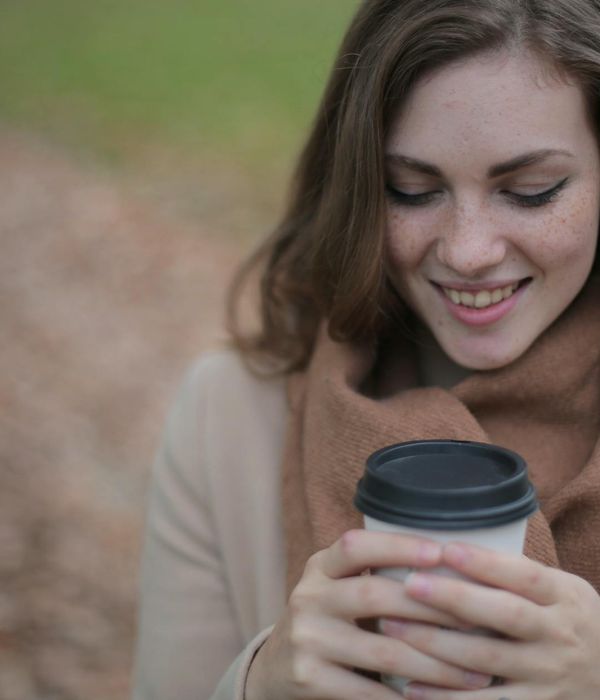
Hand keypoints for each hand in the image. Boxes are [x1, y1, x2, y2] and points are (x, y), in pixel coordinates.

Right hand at [245, 529, 493, 699]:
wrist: (277, 668)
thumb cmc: (329, 621)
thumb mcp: (337, 588)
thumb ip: (373, 576)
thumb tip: (448, 567)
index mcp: (320, 567)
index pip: (356, 546)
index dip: (397, 546)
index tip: (441, 552)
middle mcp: (308, 596)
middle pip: (375, 595)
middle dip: (433, 608)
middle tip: (480, 620)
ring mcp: (306, 638)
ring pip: (383, 649)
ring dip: (436, 663)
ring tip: (476, 672)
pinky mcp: (308, 678)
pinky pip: (369, 691)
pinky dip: (407, 698)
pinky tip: (437, 699)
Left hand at [384, 542, 599, 698]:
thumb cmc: (570, 621)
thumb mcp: (562, 591)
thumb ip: (517, 575)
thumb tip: (450, 549)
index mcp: (563, 596)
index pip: (524, 575)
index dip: (485, 563)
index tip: (446, 550)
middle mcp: (559, 635)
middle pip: (504, 614)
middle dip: (454, 598)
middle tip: (409, 584)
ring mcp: (548, 676)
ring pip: (488, 660)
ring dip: (437, 645)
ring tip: (393, 627)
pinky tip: (411, 689)